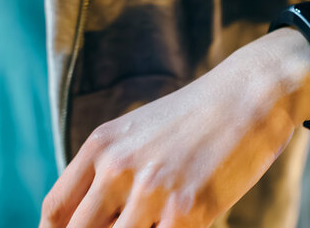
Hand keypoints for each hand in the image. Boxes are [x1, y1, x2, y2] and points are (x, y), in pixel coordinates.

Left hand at [41, 28, 309, 226]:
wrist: (254, 93)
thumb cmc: (202, 118)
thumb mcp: (142, 132)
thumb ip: (113, 169)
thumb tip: (100, 215)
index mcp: (100, 146)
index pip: (55, 210)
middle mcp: (116, 167)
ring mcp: (150, 189)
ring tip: (158, 223)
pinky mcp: (187, 209)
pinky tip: (183, 227)